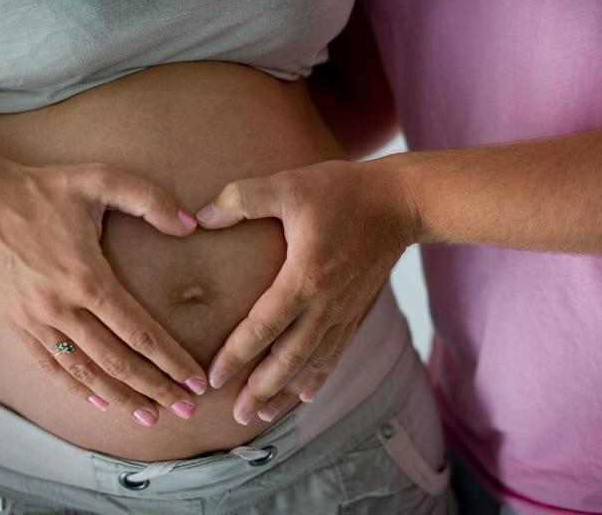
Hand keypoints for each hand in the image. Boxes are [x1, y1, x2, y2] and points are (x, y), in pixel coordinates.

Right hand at [0, 152, 207, 427]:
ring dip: (121, 398)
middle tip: (185, 409)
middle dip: (155, 388)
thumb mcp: (101, 179)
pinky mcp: (19, 325)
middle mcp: (62, 308)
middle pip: (117, 362)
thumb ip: (150, 200)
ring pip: (85, 373)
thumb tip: (191, 225)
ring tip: (150, 417)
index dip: (170, 359)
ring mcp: (37, 321)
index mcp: (87, 277)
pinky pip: (51, 367)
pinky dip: (77, 389)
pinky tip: (100, 403)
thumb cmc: (45, 190)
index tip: (195, 380)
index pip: (138, 331)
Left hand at [196, 156, 416, 424]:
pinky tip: (304, 396)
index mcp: (305, 277)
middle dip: (261, 389)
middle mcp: (327, 304)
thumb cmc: (342, 190)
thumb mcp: (287, 185)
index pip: (264, 327)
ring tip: (262, 415)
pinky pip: (335, 353)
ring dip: (287, 392)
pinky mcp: (357, 311)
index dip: (237, 355)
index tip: (214, 378)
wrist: (400, 202)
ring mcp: (345, 311)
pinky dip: (317, 378)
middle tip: (236, 416)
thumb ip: (241, 199)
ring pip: (313, 364)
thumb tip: (200, 218)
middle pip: (289, 359)